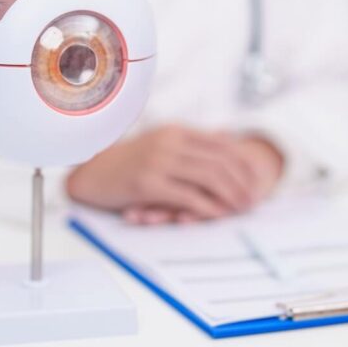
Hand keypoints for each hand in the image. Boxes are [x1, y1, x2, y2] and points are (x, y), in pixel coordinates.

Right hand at [66, 125, 283, 223]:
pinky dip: (207, 206)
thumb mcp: (162, 144)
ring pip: (207, 177)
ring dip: (229, 195)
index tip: (256, 180)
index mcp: (176, 131)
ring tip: (240, 209)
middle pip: (219, 161)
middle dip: (240, 182)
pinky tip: (218, 215)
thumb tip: (227, 135)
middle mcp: (169, 142)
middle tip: (252, 200)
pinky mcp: (148, 183)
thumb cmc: (129, 162)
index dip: (242, 163)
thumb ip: (193, 141)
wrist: (91, 173)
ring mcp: (158, 161)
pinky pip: (188, 196)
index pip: (221, 144)